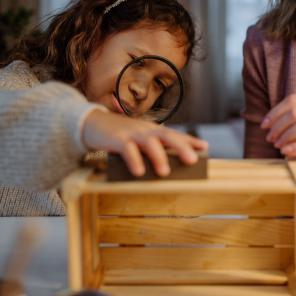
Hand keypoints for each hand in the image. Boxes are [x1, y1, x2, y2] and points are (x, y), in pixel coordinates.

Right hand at [82, 109, 207, 176]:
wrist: (91, 123)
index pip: (174, 134)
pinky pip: (127, 149)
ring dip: (158, 157)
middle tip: (193, 160)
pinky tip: (138, 172)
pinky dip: (134, 160)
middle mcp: (145, 130)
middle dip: (181, 147)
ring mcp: (131, 133)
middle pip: (167, 136)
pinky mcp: (116, 138)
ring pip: (149, 142)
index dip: (190, 140)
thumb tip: (168, 165)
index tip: (205, 146)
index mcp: (152, 130)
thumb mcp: (138, 138)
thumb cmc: (118, 134)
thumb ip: (152, 148)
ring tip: (164, 172)